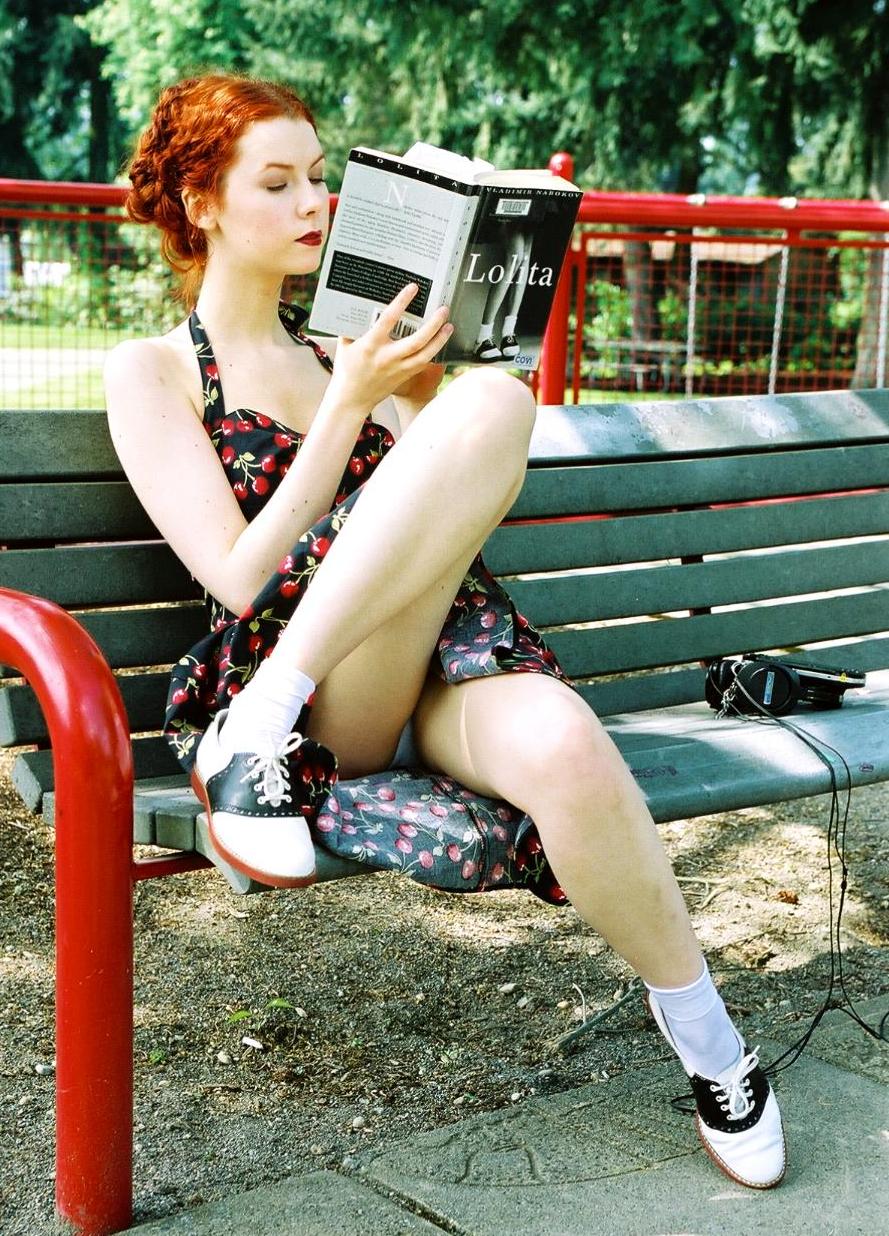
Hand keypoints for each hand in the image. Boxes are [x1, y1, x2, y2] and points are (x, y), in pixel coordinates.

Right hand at [328, 283, 451, 414]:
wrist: (352, 399)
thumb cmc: (347, 370)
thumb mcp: (345, 345)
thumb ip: (353, 326)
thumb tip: (359, 305)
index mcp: (371, 346)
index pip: (388, 320)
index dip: (401, 302)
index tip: (413, 288)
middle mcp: (388, 358)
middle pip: (417, 341)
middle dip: (433, 324)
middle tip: (443, 310)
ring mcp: (398, 369)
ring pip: (426, 355)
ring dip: (440, 340)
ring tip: (449, 326)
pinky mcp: (404, 377)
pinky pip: (423, 363)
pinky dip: (434, 352)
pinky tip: (440, 342)